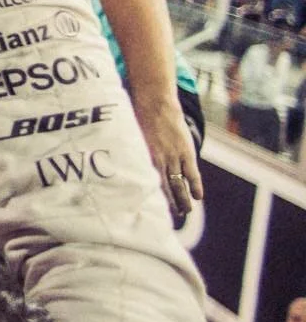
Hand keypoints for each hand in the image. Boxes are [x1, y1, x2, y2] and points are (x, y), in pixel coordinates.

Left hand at [136, 97, 202, 223]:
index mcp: (143, 158)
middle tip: (170, 219)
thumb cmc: (138, 119)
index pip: (146, 184)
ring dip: (183, 199)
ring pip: (179, 184)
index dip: (149, 198)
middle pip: (165, 188)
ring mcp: (174, 156)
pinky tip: (198, 196)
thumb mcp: (131, 137)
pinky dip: (196, 185)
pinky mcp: (186, 151)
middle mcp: (159, 160)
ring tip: (185, 212)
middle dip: (168, 204)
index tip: (148, 211)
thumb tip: (123, 163)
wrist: (155, 102)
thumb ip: (133, 151)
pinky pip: (192, 172)